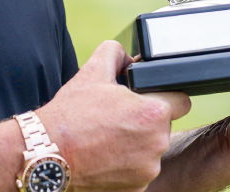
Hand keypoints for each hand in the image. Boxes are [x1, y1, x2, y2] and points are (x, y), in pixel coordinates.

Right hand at [38, 41, 191, 190]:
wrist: (47, 155)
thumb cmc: (70, 116)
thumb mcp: (92, 71)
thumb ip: (116, 53)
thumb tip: (129, 58)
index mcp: (153, 113)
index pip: (181, 100)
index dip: (165, 95)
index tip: (147, 99)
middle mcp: (157, 143)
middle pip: (164, 126)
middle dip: (146, 120)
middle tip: (118, 117)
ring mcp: (148, 169)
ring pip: (152, 149)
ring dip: (137, 143)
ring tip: (108, 137)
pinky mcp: (137, 188)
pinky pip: (140, 170)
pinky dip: (127, 164)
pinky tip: (105, 155)